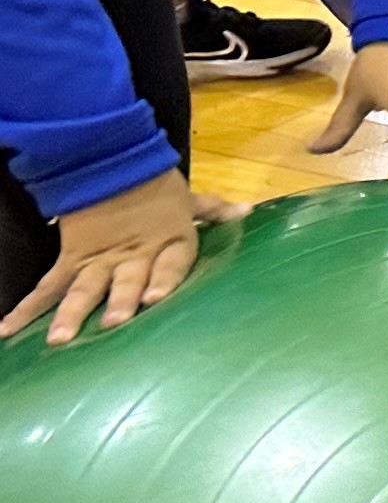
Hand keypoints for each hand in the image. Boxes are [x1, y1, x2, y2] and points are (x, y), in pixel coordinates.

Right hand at [3, 168, 237, 344]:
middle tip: (113, 323)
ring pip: (83, 289)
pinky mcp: (71, 260)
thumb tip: (249, 211)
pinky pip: (46, 287)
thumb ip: (215, 210)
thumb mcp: (188, 198)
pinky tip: (6, 332)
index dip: (163, 279)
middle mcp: (133, 255)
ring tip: (59, 340)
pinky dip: (25, 309)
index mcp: (168, 240)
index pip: (169, 263)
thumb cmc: (156, 187)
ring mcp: (98, 260)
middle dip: (119, 301)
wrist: (108, 162)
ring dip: (71, 313)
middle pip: (125, 280)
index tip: (154, 298)